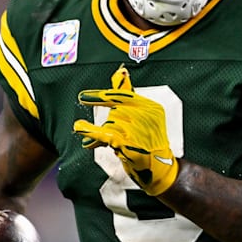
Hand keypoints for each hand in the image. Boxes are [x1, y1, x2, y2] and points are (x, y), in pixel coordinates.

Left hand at [73, 65, 178, 195]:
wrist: (160, 169)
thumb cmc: (150, 142)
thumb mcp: (145, 116)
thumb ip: (129, 95)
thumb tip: (120, 72)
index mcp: (152, 108)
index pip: (123, 96)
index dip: (101, 96)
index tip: (85, 97)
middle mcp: (146, 117)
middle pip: (115, 111)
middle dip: (109, 122)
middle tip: (109, 132)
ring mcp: (138, 130)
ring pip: (109, 123)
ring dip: (103, 133)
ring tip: (104, 140)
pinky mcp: (128, 143)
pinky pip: (105, 134)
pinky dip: (91, 131)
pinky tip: (80, 129)